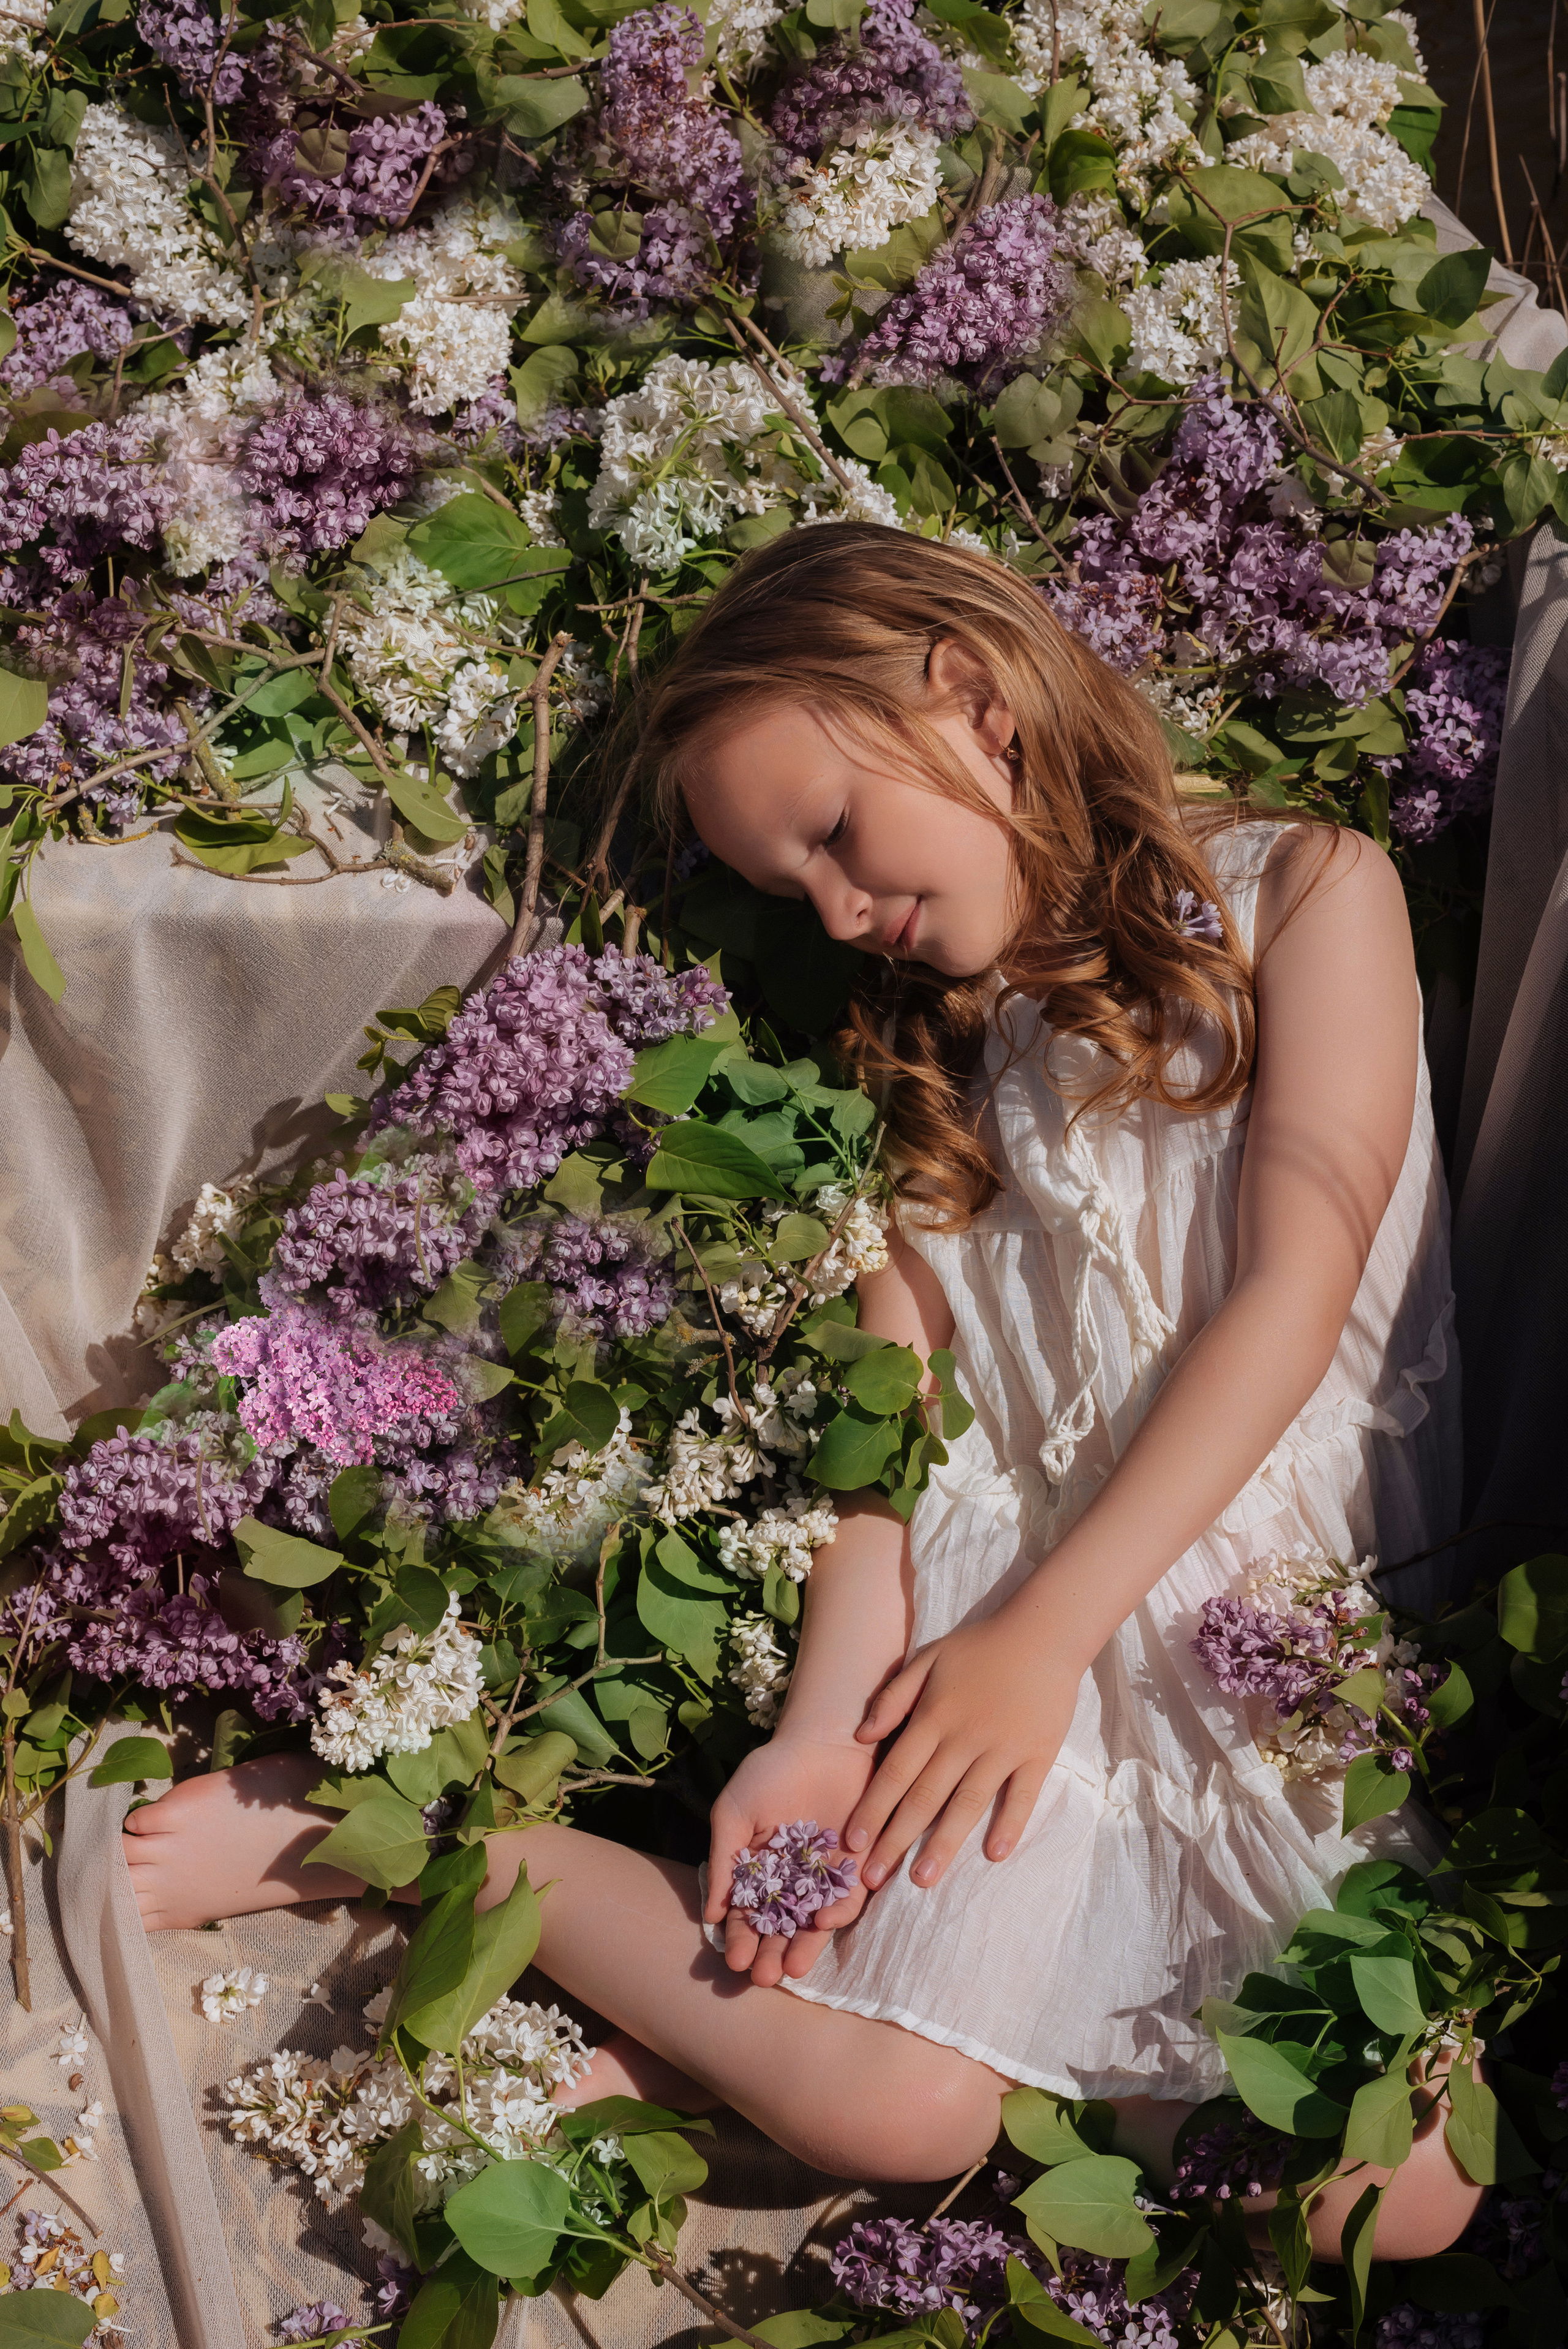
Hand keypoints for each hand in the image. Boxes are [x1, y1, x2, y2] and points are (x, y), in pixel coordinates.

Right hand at [705, 1731, 876, 1988]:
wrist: (825, 1740)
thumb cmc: (772, 1771)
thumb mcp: (735, 1810)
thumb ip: (723, 1860)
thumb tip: (710, 1915)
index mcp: (760, 1870)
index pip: (748, 1914)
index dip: (741, 1937)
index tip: (735, 1960)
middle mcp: (793, 1881)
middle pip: (781, 1927)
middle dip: (771, 1953)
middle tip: (763, 1977)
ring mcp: (825, 1876)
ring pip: (813, 1922)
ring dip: (803, 1947)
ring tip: (791, 1968)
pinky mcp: (859, 1866)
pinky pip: (848, 1897)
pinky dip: (837, 1912)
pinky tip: (822, 1921)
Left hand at [845, 1608, 1083, 1892]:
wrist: (1042, 1632)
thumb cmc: (980, 1647)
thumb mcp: (927, 1659)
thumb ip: (893, 1698)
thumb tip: (861, 1737)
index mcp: (933, 1717)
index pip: (894, 1772)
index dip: (872, 1809)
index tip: (852, 1844)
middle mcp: (963, 1737)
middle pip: (923, 1796)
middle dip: (895, 1840)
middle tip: (872, 1881)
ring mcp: (1002, 1748)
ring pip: (967, 1802)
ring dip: (943, 1843)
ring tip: (922, 1879)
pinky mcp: (1037, 1754)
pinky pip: (1021, 1795)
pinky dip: (1009, 1823)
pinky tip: (995, 1853)